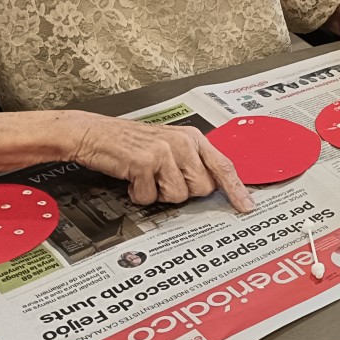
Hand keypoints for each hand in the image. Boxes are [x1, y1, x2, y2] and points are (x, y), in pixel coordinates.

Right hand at [68, 113, 254, 212]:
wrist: (93, 133)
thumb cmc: (130, 143)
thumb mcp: (169, 146)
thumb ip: (193, 162)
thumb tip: (214, 186)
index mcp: (193, 137)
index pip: (223, 165)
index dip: (237, 189)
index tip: (246, 206)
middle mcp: (182, 142)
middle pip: (202, 188)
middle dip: (183, 191)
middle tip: (163, 179)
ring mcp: (164, 152)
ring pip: (179, 196)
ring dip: (160, 194)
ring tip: (146, 177)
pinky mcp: (144, 163)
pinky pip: (151, 197)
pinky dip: (139, 195)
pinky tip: (132, 179)